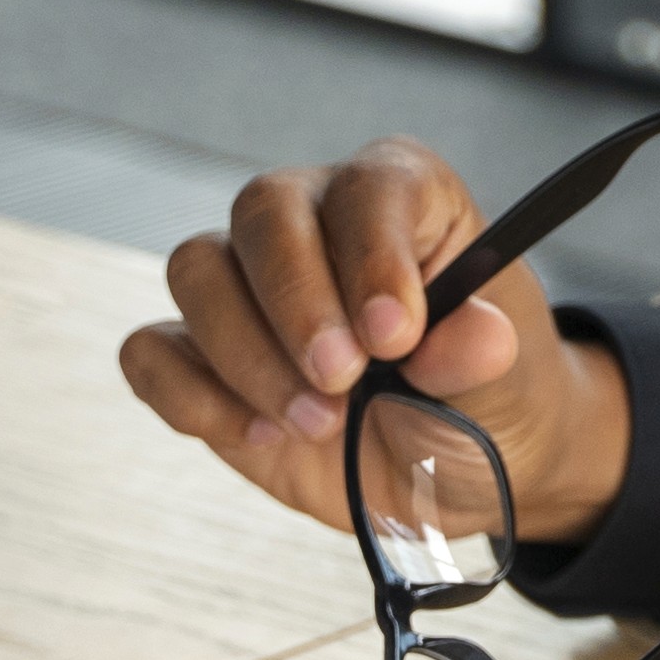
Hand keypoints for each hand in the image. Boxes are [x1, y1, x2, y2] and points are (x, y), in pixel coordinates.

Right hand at [118, 140, 633, 545]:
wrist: (450, 470)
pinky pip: (151, 351)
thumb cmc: (485, 401)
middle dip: (297, 304)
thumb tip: (478, 336)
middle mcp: (314, 221)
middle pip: (264, 213)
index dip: (374, 255)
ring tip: (321, 422)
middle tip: (342, 379)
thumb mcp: (508, 382)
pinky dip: (193, 397)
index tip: (396, 335)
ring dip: (249, 356)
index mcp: (403, 199)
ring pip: (197, 271)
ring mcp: (247, 285)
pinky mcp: (198, 353)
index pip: (369, 189)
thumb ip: (485, 354)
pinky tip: (263, 435)